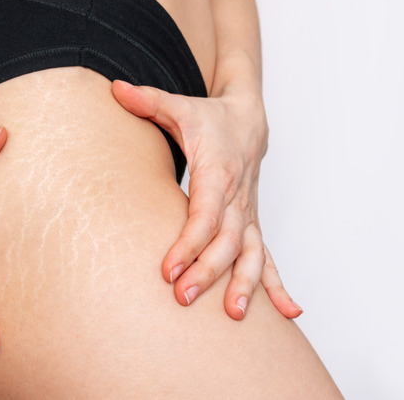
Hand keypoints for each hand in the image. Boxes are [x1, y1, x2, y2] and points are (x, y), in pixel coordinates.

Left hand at [111, 80, 301, 319]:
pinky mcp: (251, 223)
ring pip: (252, 253)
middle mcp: (238, 197)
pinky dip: (278, 284)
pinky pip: (267, 257)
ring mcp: (248, 213)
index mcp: (219, 171)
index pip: (205, 213)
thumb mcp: (179, 106)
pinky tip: (288, 312)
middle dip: (207, 271)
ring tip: (233, 315)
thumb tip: (115, 88)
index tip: (168, 268)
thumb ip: (147, 101)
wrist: (248, 118)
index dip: (189, 242)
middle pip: (226, 240)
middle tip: (182, 298)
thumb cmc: (210, 117)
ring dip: (245, 284)